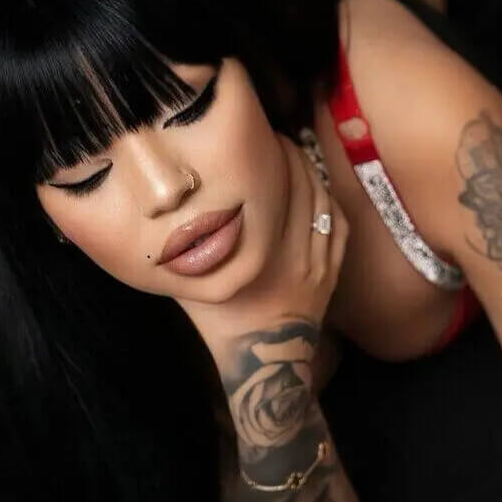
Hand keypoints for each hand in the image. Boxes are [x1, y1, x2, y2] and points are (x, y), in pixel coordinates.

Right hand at [175, 133, 349, 366]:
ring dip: (312, 174)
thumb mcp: (191, 280)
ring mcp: (318, 264)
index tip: (260, 139)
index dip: (273, 156)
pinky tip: (316, 187)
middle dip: (292, 156)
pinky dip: (329, 200)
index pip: (278, 187)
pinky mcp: (331, 272)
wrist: (264, 363)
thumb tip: (163, 203)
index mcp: (259, 252)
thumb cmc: (220, 319)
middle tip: (276, 138)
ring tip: (295, 156)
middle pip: (304, 188)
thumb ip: (183, 245)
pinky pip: (338, 225)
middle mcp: (293, 254)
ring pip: (323, 203)